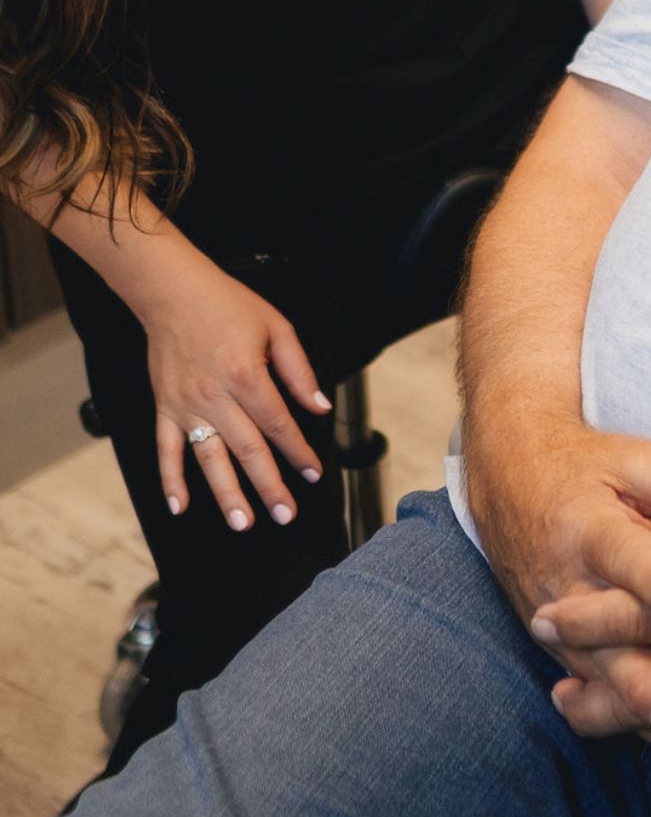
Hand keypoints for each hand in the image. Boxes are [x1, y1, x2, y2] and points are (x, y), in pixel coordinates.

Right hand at [143, 258, 329, 531]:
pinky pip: (166, 450)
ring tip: (242, 523)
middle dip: (269, 486)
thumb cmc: (229, 306)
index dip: (298, 451)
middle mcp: (216, 396)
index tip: (313, 472)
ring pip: (209, 459)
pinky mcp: (165, 408)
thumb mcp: (277, 327)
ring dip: (226, 494)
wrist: (175, 294)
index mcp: (247, 375)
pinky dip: (170, 480)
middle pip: (248, 450)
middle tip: (286, 515)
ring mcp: (187, 406)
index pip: (278, 423)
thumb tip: (319, 406)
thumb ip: (298, 371)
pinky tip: (179, 507)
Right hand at [465, 415, 650, 768]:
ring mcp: (561, 625)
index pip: (625, 557)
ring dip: (646, 714)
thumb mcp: (642, 462)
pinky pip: (600, 688)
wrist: (512, 479)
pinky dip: (634, 718)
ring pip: (605, 677)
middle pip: (609, 641)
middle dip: (648, 684)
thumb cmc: (591, 466)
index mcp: (589, 526)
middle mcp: (568, 585)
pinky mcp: (564, 648)